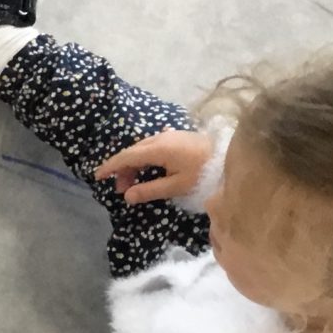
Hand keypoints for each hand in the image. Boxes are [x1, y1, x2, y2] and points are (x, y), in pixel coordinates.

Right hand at [94, 129, 214, 206]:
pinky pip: (154, 146)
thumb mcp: (177, 186)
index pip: (126, 156)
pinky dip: (146, 158)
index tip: (97, 176)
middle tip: (121, 189)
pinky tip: (150, 169)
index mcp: (158, 148)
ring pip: (143, 148)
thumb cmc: (205, 174)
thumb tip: (127, 196)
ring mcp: (171, 136)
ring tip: (134, 183)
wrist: (235, 158)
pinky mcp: (179, 137)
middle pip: (133, 151)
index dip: (110, 166)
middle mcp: (161, 138)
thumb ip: (150, 190)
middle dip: (123, 169)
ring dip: (135, 164)